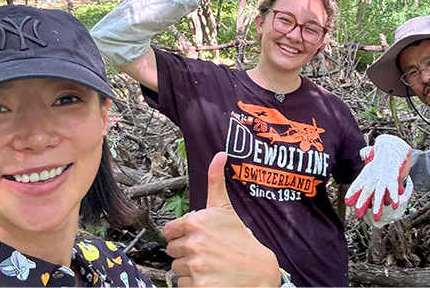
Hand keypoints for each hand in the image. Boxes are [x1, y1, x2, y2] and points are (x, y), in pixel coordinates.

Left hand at [163, 152, 279, 286]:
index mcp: (195, 223)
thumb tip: (220, 154)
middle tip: (206, 252)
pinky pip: (182, 285)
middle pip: (172, 251)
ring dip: (189, 269)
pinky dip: (194, 284)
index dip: (182, 235)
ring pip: (176, 269)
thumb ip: (216, 181)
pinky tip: (210, 278)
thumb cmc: (242, 241)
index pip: (169, 231)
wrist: (260, 272)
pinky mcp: (198, 286)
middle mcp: (193, 243)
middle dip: (186, 252)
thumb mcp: (226, 209)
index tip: (197, 237)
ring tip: (209, 265)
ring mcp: (195, 266)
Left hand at [345, 135, 411, 221]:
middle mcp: (374, 175)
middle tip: (358, 214)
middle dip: (362, 202)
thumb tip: (362, 189)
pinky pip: (393, 188)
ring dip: (377, 205)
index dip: (353, 192)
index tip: (347, 202)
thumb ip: (367, 179)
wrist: (393, 145)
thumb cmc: (382, 159)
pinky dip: (393, 196)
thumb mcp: (372, 169)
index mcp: (367, 173)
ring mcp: (384, 176)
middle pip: (367, 190)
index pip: (358, 183)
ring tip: (375, 216)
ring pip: (379, 192)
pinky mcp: (394, 176)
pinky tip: (393, 205)